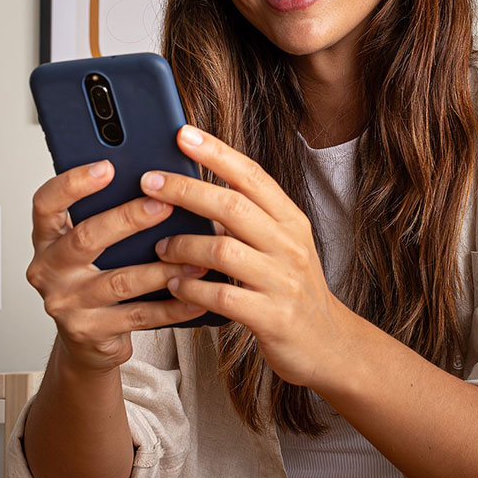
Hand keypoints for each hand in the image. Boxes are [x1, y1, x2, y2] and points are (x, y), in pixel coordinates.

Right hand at [26, 160, 210, 373]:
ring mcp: (67, 304)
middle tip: (165, 205)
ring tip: (196, 256)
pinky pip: (138, 316)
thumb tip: (164, 181)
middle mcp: (48, 269)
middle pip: (85, 238)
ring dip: (161, 268)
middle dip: (128, 219)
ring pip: (118, 281)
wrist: (87, 338)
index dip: (73, 183)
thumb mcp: (95, 243)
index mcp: (48, 237)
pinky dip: (171, 306)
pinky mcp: (89, 331)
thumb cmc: (97, 276)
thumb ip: (111, 213)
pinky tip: (196, 295)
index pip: (47, 203)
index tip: (107, 166)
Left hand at [139, 125, 351, 388]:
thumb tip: (195, 190)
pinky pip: (222, 297)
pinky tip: (175, 285)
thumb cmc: (293, 290)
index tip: (183, 133)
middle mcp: (290, 245)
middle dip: (185, 190)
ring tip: (160, 247)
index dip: (216, 152)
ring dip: (183, 246)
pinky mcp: (273, 317)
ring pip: (223, 250)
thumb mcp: (282, 246)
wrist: (329, 343)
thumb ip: (248, 220)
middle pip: (232, 205)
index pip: (252, 175)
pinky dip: (192, 289)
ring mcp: (283, 281)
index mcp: (291, 221)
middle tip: (149, 182)